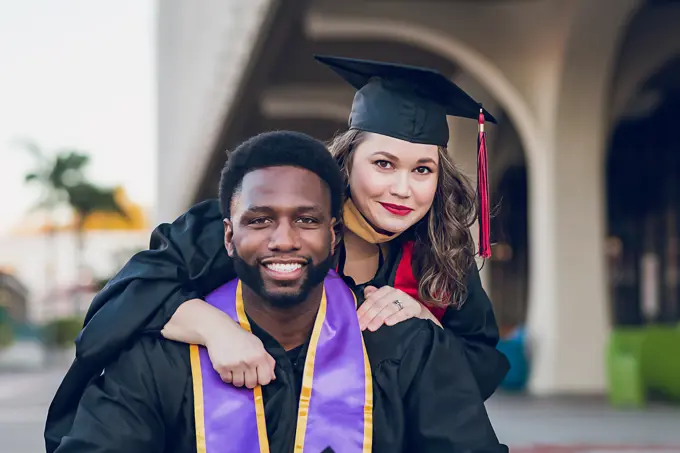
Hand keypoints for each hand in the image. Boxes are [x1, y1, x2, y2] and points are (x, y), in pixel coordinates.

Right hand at [162, 298, 276, 387]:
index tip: (257, 374)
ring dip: (237, 379)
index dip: (261, 379)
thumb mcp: (258, 345)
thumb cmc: (240, 338)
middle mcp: (248, 361)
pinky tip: (228, 367)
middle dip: (248, 380)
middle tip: (244, 371)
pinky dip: (227, 376)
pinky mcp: (222, 367)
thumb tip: (273, 377)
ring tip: (235, 368)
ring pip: (239, 384)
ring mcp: (235, 365)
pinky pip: (227, 380)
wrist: (220, 330)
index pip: (265, 380)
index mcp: (259, 355)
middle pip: (251, 384)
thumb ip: (268, 361)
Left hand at [358, 285, 423, 330]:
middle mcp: (395, 292)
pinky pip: (404, 312)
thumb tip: (364, 296)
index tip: (356, 320)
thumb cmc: (397, 306)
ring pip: (389, 308)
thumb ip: (372, 298)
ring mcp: (405, 300)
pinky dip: (395, 317)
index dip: (363, 309)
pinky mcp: (414, 308)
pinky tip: (388, 323)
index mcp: (385, 290)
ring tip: (371, 327)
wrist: (417, 310)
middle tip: (362, 326)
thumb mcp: (384, 301)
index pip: (371, 299)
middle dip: (369, 316)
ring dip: (379, 318)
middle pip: (379, 304)